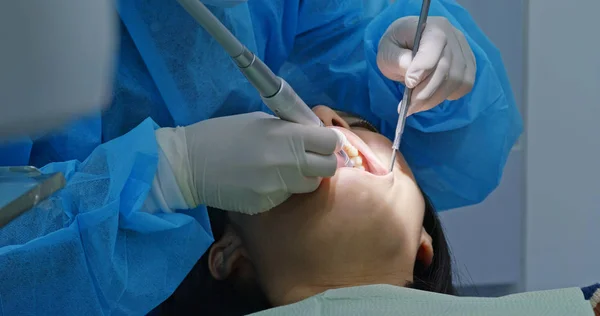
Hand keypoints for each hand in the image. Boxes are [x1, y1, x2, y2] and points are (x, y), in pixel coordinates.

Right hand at [155, 112, 339, 213]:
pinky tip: (263, 180)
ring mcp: (277, 188)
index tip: (320, 141)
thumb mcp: (261, 122)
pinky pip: (287, 196)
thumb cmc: (223, 133)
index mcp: (287, 137)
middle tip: (308, 157)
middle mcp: (287, 164)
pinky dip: (282, 189)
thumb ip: (291, 130)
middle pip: (329, 168)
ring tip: (284, 169)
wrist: (189, 164)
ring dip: (304, 177)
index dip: (328, 141)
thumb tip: (315, 136)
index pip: (331, 142)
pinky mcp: (266, 205)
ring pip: (310, 185)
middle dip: (322, 161)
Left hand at [377, 16, 475, 114]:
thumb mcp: (387, 51)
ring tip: (416, 105)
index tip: (409, 84)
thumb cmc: (397, 46)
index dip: (423, 66)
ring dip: (435, 98)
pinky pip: (465, 85)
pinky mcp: (468, 64)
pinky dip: (448, 95)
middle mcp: (453, 36)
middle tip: (409, 107)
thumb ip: (397, 60)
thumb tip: (413, 77)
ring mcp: (464, 50)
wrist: (410, 43)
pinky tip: (432, 96)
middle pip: (445, 67)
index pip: (434, 44)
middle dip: (426, 92)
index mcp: (431, 27)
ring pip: (456, 80)